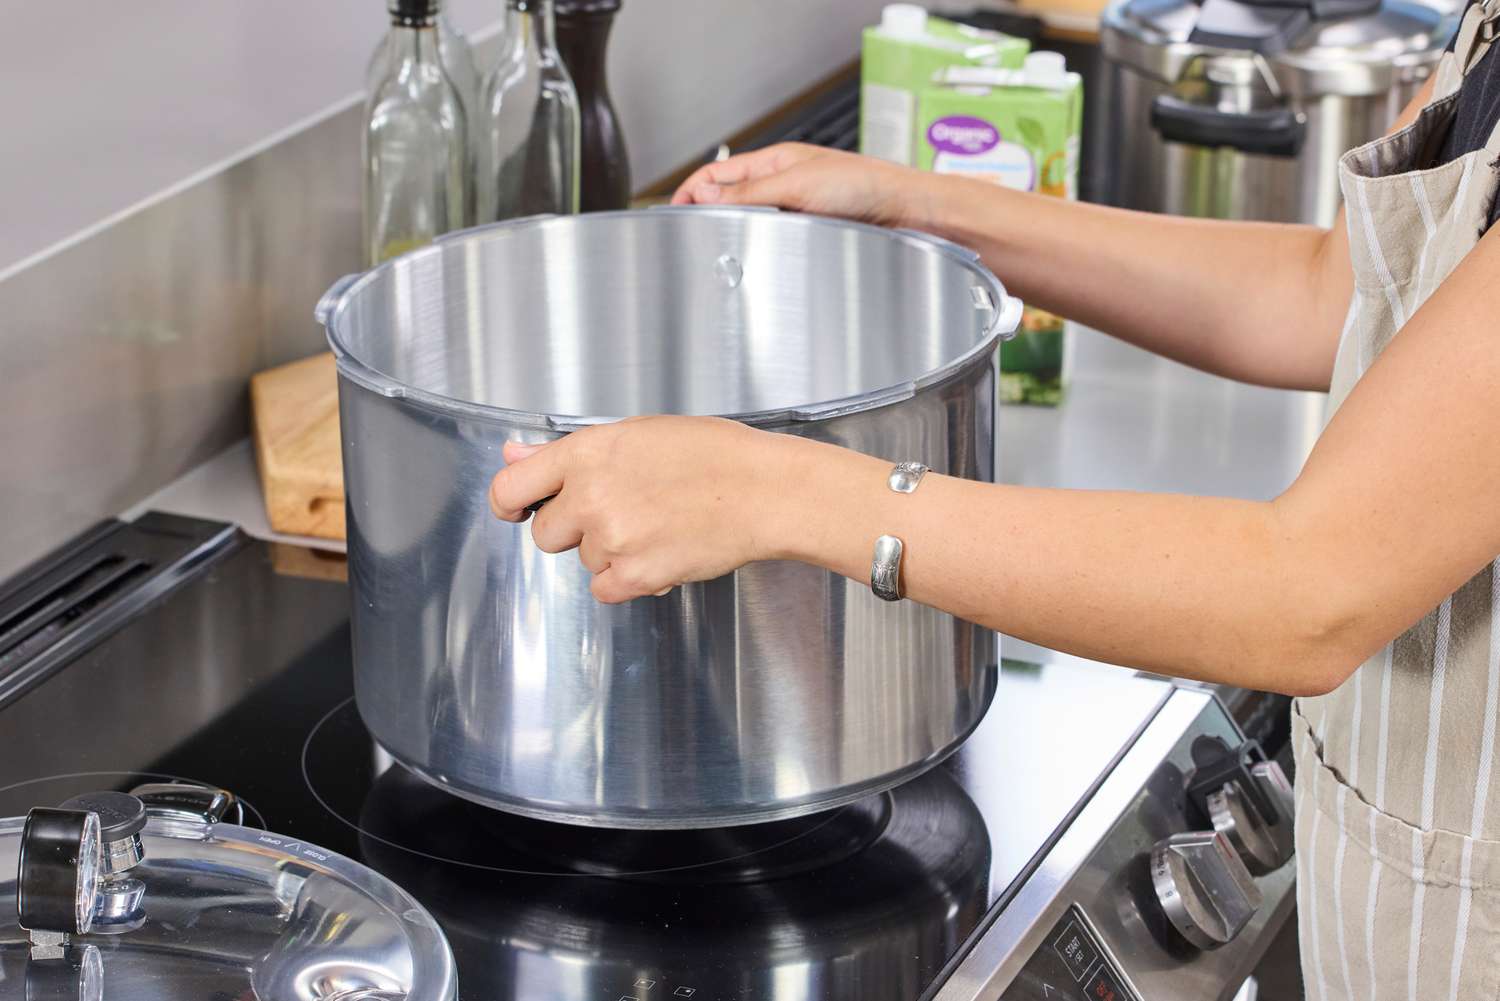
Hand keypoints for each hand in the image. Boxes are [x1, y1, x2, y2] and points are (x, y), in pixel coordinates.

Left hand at [489, 416, 798, 602]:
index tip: (518, 511)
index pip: (511, 488)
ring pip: (584, 561)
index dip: (510, 505)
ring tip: (657, 525)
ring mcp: (611, 538)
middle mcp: (590, 495)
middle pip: (547, 534)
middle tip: (621, 512)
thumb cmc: (714, 456)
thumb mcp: (636, 434)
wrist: (763, 492)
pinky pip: (605, 589)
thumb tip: (515, 457)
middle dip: (575, 530)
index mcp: (587, 452)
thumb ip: (568, 453)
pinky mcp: (633, 576)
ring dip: (611, 552)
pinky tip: (660, 551)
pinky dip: (628, 580)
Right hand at [670, 142, 934, 230]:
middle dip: (709, 219)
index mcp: (773, 164)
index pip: (716, 175)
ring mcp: (796, 213)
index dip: (691, 192)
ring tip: (721, 255)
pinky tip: (757, 264)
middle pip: (729, 204)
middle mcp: (782, 188)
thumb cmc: (866, 185)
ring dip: (737, 239)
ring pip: (751, 227)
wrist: (907, 213)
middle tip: (693, 242)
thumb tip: (706, 197)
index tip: (674, 215)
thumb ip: (749, 194)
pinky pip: (776, 245)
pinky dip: (762, 253)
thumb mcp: (798, 184)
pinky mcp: (811, 236)